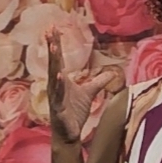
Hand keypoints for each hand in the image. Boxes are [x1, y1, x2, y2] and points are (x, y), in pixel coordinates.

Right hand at [47, 28, 113, 143]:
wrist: (69, 134)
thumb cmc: (74, 112)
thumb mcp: (89, 93)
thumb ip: (99, 81)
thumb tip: (112, 72)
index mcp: (61, 80)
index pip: (58, 59)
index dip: (55, 43)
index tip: (52, 28)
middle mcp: (55, 86)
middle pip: (53, 63)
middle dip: (51, 47)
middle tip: (49, 30)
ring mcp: (55, 97)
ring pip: (53, 77)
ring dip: (53, 62)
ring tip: (53, 48)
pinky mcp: (58, 109)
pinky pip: (57, 96)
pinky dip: (58, 85)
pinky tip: (59, 75)